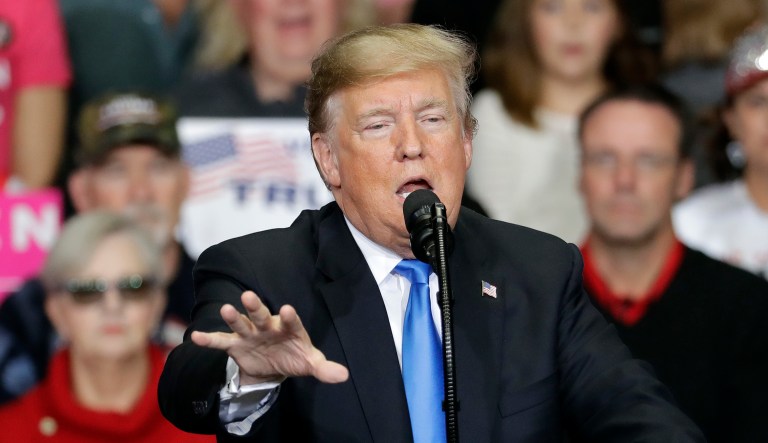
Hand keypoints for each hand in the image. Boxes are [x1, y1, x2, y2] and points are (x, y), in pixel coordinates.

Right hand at [191, 290, 348, 384]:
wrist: (275, 363)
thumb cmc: (296, 356)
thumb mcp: (310, 363)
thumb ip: (324, 368)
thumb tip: (343, 376)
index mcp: (289, 328)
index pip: (291, 321)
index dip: (290, 316)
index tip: (289, 309)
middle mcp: (268, 327)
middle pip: (261, 315)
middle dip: (255, 307)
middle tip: (248, 296)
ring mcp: (251, 334)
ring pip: (241, 323)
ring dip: (233, 317)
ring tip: (225, 310)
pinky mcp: (236, 345)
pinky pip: (221, 341)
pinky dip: (209, 340)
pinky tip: (195, 337)